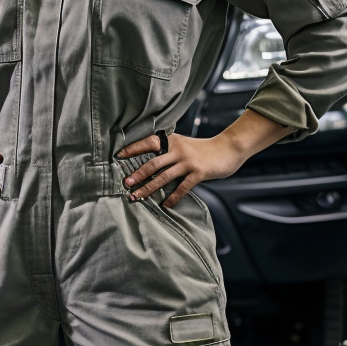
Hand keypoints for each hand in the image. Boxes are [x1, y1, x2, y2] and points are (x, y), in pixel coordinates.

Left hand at [117, 110, 293, 208]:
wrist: (228, 148)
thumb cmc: (203, 149)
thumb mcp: (184, 144)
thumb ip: (170, 151)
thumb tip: (150, 163)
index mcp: (172, 141)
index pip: (149, 143)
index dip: (133, 149)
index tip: (118, 155)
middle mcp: (178, 150)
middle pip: (153, 163)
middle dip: (138, 174)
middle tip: (126, 183)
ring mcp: (188, 162)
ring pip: (164, 177)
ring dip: (149, 188)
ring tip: (137, 197)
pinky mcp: (199, 173)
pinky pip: (182, 187)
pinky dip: (173, 197)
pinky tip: (165, 205)